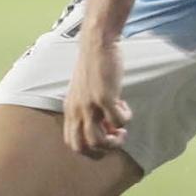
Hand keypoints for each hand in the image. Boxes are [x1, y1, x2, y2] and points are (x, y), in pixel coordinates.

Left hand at [65, 36, 130, 156]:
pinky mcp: (104, 97)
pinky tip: (124, 105)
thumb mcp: (84, 91)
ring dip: (114, 141)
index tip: (103, 136)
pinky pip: (117, 121)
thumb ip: (89, 109)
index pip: (72, 143)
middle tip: (115, 138)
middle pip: (82, 147)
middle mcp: (76, 110)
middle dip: (101, 151)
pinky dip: (125, 119)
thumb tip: (105, 126)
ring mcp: (89, 105)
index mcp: (70, 110)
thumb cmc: (94, 66)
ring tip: (123, 130)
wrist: (96, 44)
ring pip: (98, 140)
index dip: (90, 149)